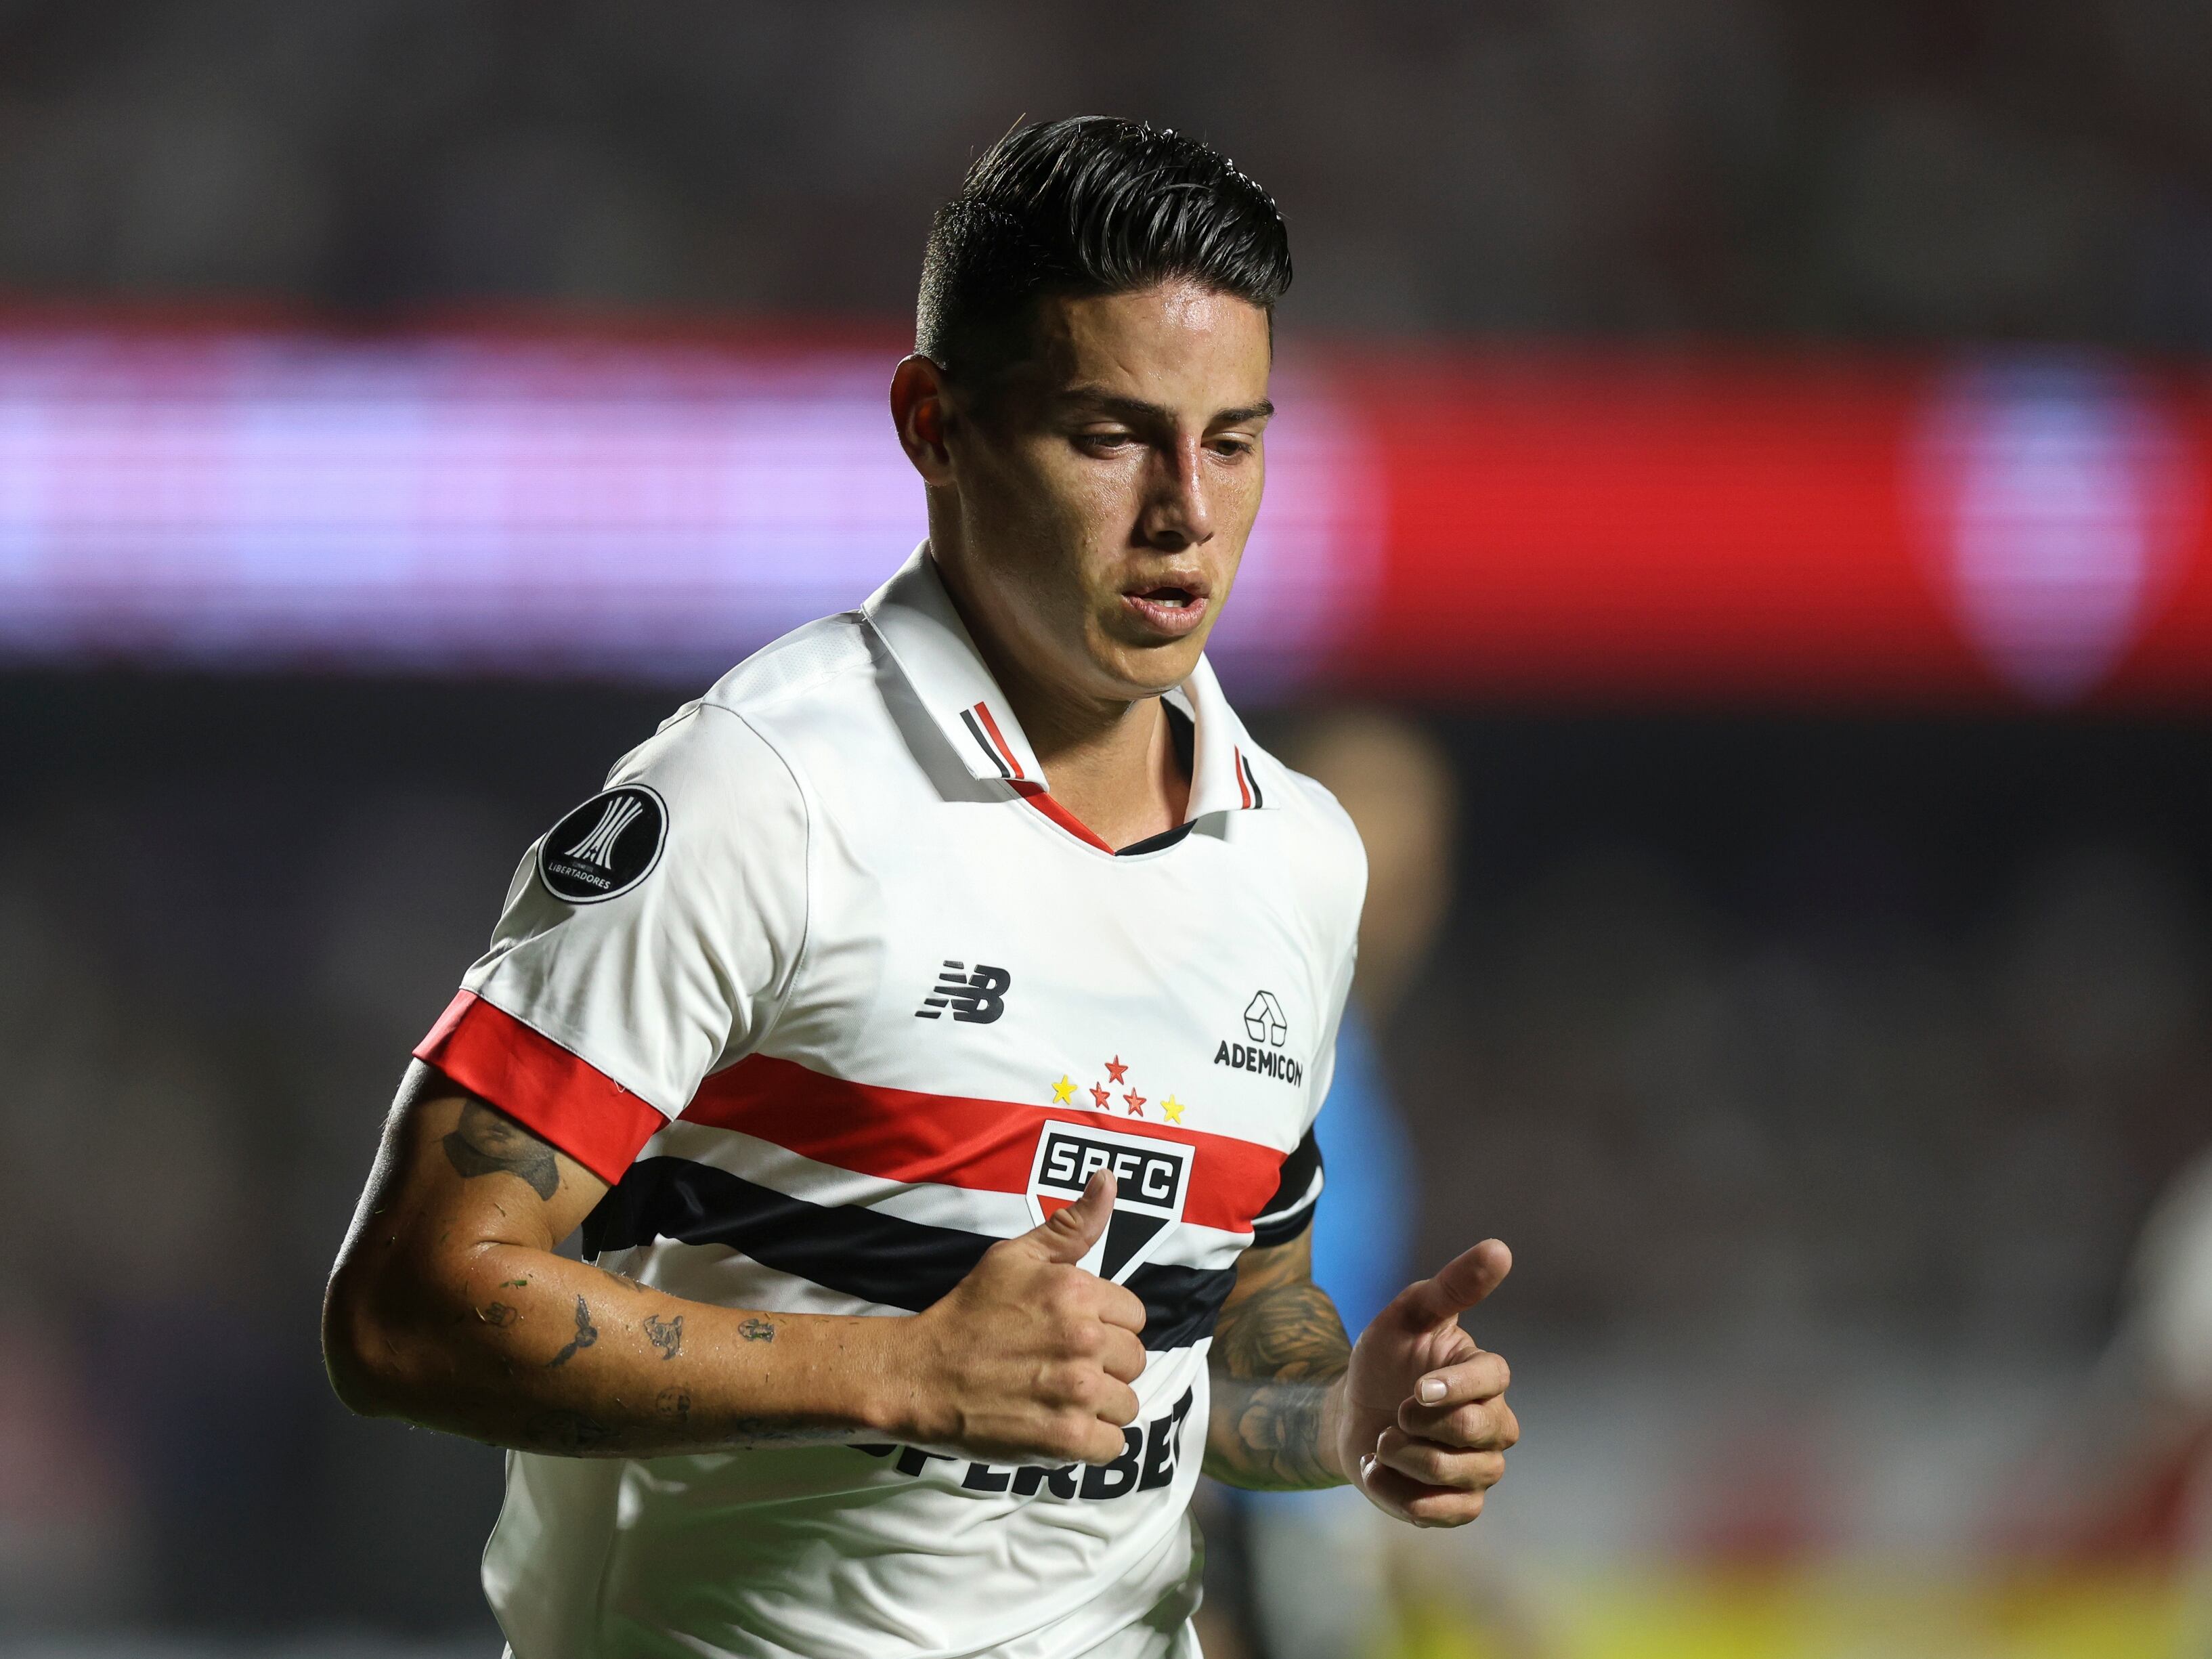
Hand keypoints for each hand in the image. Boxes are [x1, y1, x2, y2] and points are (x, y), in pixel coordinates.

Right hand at [888, 1171, 1148, 1465]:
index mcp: (1079, 1292)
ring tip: (1060, 1397)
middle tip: (1062, 1366)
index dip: (1106, 1325)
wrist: (921, 1375)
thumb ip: (1072, 1224)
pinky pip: (1112, 1446)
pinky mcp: (1065, 1438)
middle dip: (1106, 1365)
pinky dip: (1091, 1443)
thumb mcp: (1016, 1256)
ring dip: (1100, 1406)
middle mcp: (1085, 1340)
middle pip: (1135, 1361)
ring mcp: (1077, 1392)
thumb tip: (1109, 1178)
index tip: (1072, 1332)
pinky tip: (1060, 1425)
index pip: (1134, 1316)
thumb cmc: (969, 1313)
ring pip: (1127, 1405)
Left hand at [1332, 1239, 1515, 1526]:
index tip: (1417, 1388)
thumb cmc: (1384, 1358)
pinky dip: (1402, 1495)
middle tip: (1393, 1412)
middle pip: (1478, 1430)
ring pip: (1461, 1474)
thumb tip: (1500, 1248)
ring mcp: (1481, 1466)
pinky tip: (1377, 1472)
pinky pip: (1448, 1512)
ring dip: (1405, 1458)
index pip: (1493, 1379)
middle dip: (1420, 1425)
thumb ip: (1453, 1286)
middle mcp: (1495, 1422)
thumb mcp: (1408, 1314)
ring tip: (1382, 1442)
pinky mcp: (1461, 1504)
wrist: (1349, 1414)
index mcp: (1485, 1374)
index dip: (1455, 1386)